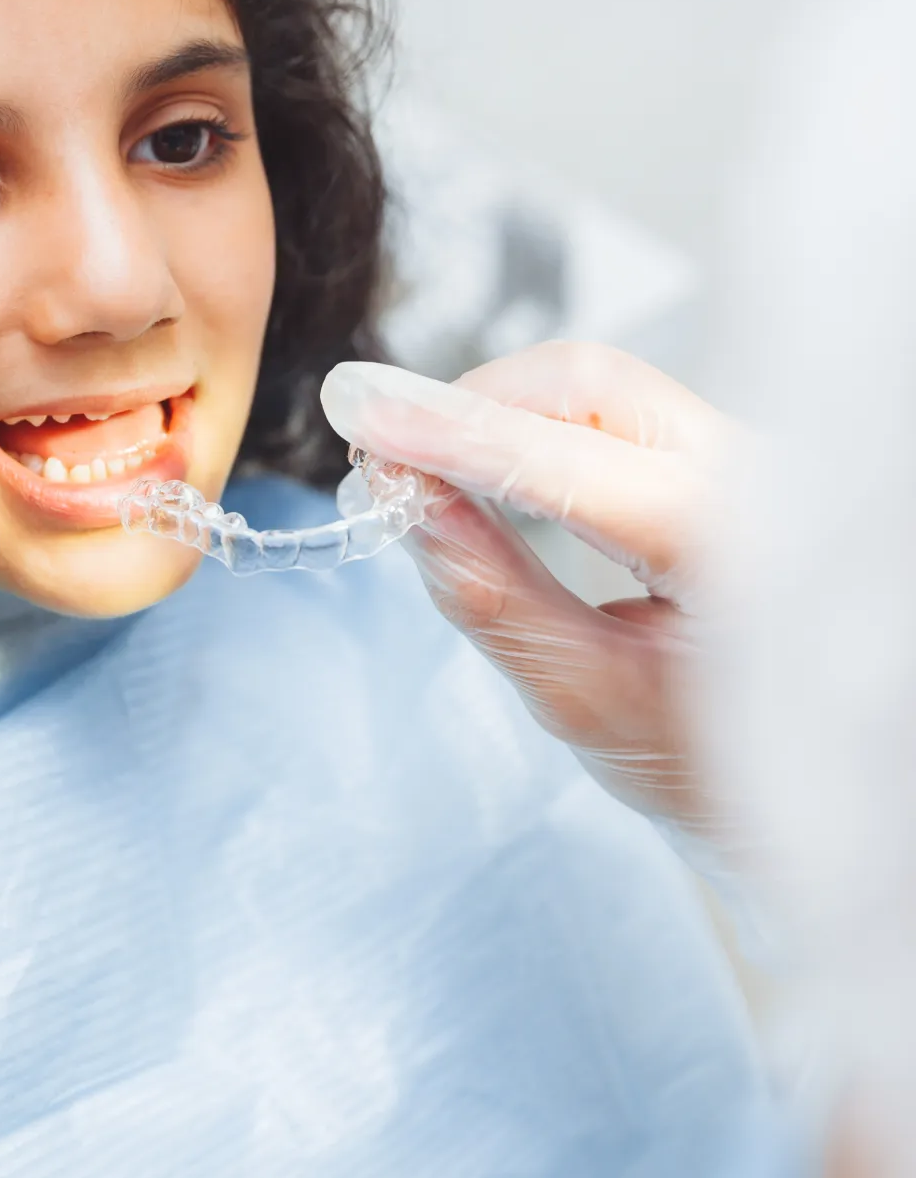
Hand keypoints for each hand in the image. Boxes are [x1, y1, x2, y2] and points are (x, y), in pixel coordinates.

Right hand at [321, 341, 736, 832]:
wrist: (811, 792)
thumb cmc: (711, 767)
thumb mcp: (585, 697)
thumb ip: (494, 597)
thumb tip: (408, 504)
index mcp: (741, 545)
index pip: (570, 460)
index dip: (454, 436)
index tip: (366, 423)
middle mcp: (759, 476)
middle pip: (587, 385)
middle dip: (473, 408)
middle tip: (386, 452)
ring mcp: (747, 458)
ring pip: (597, 387)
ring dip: (498, 415)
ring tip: (424, 469)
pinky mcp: (723, 460)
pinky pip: (613, 412)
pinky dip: (533, 427)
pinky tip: (486, 468)